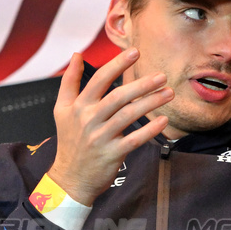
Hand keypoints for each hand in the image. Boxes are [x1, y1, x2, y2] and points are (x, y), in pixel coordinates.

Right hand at [47, 50, 172, 204]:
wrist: (70, 177)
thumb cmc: (70, 140)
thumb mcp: (61, 110)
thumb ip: (69, 82)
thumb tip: (77, 55)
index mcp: (78, 106)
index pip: (99, 79)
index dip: (117, 64)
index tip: (135, 52)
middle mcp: (88, 119)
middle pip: (117, 96)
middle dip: (141, 84)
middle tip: (162, 75)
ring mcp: (100, 137)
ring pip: (128, 116)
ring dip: (150, 103)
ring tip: (169, 93)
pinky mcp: (112, 154)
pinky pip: (134, 139)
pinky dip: (149, 130)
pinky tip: (164, 121)